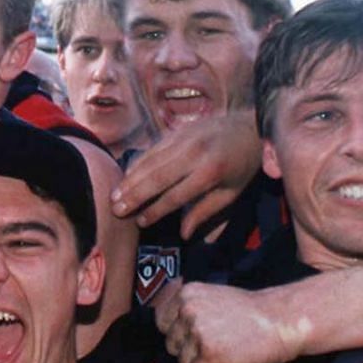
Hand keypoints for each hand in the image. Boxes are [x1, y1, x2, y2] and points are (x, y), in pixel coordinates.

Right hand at [110, 110, 261, 235]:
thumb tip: (184, 234)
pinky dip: (136, 164)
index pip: (176, 195)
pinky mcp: (175, 132)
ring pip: (149, 162)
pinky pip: (151, 150)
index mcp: (210, 172)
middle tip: (116, 210)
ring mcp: (182, 140)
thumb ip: (205, 212)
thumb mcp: (230, 193)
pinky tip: (124, 177)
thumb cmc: (241, 166)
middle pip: (156, 178)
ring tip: (114, 197)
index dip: (156, 210)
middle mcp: (193, 154)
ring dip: (129, 181)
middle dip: (134, 196)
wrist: (249, 127)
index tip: (140, 222)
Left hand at [155, 280, 305, 362]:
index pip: (160, 320)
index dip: (178, 333)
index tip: (195, 336)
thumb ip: (189, 307)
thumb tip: (166, 326)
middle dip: (191, 349)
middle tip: (218, 344)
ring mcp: (198, 331)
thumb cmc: (253, 312)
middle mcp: (188, 310)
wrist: (284, 320)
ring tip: (228, 351)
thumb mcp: (214, 297)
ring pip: (182, 362)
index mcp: (187, 293)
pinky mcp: (210, 353)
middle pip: (171, 343)